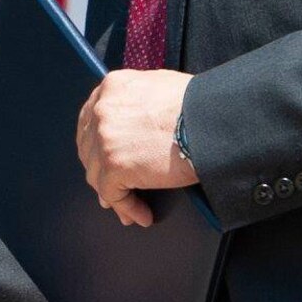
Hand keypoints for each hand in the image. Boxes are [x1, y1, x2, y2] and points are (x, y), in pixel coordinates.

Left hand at [77, 69, 197, 226]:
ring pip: (97, 174)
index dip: (96, 143)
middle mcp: (103, 111)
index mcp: (112, 88)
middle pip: (89, 148)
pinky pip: (113, 194)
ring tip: (127, 207)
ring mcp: (105, 139)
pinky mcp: (116, 166)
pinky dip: (127, 208)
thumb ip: (136, 101)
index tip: (102, 157)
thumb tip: (133, 126)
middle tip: (111, 186)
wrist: (212, 120)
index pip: (92, 119)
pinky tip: (141, 215)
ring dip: (112, 193)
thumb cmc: (198, 104)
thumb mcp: (158, 86)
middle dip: (100, 169)